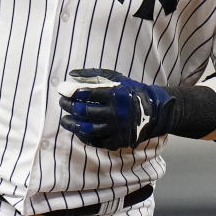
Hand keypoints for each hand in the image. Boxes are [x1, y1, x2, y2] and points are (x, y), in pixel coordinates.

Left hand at [57, 68, 174, 149]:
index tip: (61, 91)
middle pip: (84, 112)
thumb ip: (93, 74)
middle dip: (68, 107)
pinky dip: (84, 136)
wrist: (154, 111)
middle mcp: (116, 113)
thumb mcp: (116, 77)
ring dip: (72, 124)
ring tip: (64, 120)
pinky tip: (77, 130)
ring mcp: (116, 129)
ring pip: (88, 128)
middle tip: (61, 103)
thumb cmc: (130, 91)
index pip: (87, 94)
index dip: (71, 93)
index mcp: (115, 95)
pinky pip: (96, 141)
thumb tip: (71, 74)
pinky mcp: (118, 141)